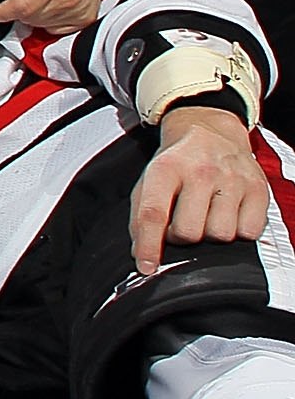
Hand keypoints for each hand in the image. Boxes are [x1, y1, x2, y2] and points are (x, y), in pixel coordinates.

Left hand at [131, 102, 268, 276]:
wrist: (209, 131)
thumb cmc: (177, 162)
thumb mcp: (150, 178)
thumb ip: (141, 215)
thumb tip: (141, 253)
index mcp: (166, 168)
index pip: (154, 214)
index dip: (148, 246)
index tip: (146, 267)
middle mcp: (201, 172)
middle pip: (190, 232)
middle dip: (181, 237)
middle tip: (181, 224)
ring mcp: (233, 180)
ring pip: (221, 235)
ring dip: (210, 235)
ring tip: (205, 216)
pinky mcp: (258, 189)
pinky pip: (249, 232)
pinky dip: (238, 232)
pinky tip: (228, 214)